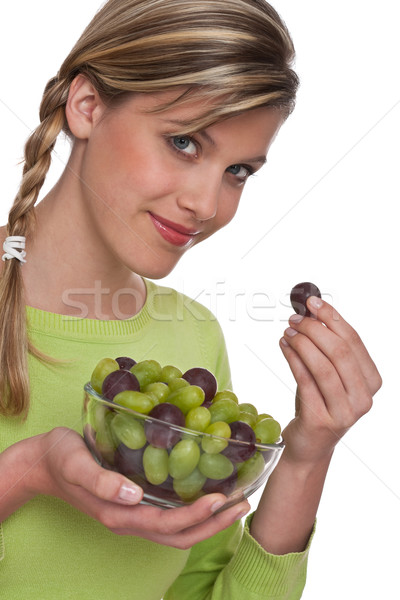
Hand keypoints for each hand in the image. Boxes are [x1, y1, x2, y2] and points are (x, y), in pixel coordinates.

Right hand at [33, 427, 248, 548]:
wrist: (42, 463)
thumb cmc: (59, 457)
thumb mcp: (76, 463)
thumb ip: (100, 481)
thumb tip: (133, 494)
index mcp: (118, 514)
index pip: (165, 525)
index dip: (195, 516)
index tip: (221, 498)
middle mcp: (129, 519)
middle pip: (179, 536)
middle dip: (214, 525)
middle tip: (243, 505)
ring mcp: (132, 515)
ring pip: (177, 531)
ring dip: (208, 521)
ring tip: (235, 503)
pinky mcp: (133, 504)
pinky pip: (169, 517)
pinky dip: (193, 512)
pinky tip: (206, 492)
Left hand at [279, 295, 381, 463]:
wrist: (309, 444)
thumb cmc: (319, 402)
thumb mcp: (328, 373)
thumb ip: (326, 347)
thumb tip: (311, 310)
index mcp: (371, 381)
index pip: (354, 341)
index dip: (332, 318)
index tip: (312, 302)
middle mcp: (363, 398)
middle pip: (340, 352)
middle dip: (314, 329)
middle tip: (294, 319)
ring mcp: (345, 412)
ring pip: (323, 366)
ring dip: (302, 343)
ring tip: (287, 331)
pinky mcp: (321, 421)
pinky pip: (305, 381)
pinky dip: (292, 359)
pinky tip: (284, 346)